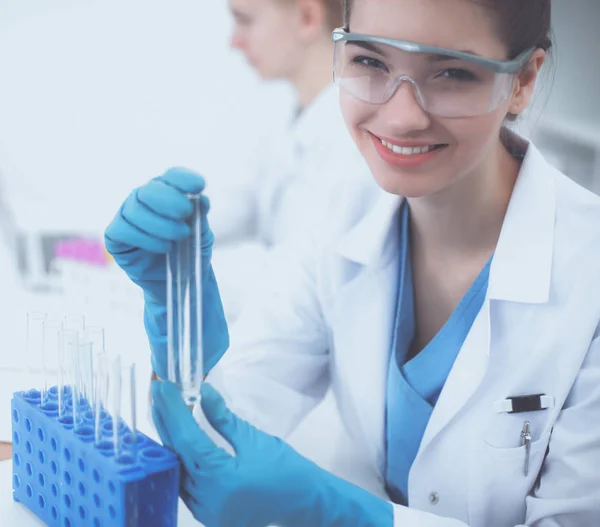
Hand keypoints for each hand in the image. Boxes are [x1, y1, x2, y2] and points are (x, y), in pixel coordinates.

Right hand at [104, 168, 228, 376]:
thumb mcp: (202, 234)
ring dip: (160, 223)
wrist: (181, 282)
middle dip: (169, 200)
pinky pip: (123, 230)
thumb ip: (200, 216)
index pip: (171, 177)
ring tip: (180, 236)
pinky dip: (145, 238)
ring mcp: (127, 217)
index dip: (183, 178)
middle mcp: (144, 200)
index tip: (200, 185)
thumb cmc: (191, 252)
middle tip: (185, 214)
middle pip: (149, 190)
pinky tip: (164, 247)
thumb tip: (201, 200)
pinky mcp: (116, 237)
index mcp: (167, 192)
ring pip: (135, 210)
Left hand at [151, 381, 392, 526]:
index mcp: (221, 479)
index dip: (172, 412)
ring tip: (165, 413)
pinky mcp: (209, 515)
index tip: (163, 389)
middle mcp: (207, 499)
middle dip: (166, 423)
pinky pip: (186, 484)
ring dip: (171, 441)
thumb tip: (204, 392)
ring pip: (178, 470)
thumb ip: (224, 418)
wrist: (305, 501)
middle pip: (177, 455)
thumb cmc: (286, 470)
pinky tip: (178, 441)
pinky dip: (181, 460)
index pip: (187, 440)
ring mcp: (206, 511)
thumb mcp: (255, 439)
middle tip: (158, 396)